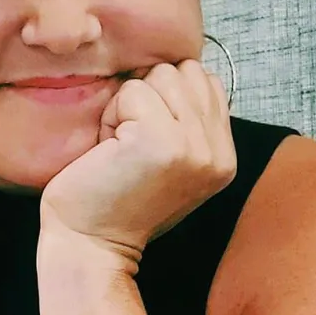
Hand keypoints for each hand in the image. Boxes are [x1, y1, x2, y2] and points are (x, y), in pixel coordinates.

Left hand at [37, 60, 236, 265]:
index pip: (206, 81)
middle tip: (130, 145)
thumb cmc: (117, 200)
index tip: (146, 142)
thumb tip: (182, 68)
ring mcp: (194, 146)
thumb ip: (189, 120)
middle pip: (184, 72)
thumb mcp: (170, 159)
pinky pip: (132, 91)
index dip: (166, 98)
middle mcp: (218, 153)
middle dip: (148, 97)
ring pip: (160, 76)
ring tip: (121, 148)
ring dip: (129, 106)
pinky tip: (110, 151)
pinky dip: (112, 115)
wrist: (90, 246)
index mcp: (225, 157)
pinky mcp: (162, 140)